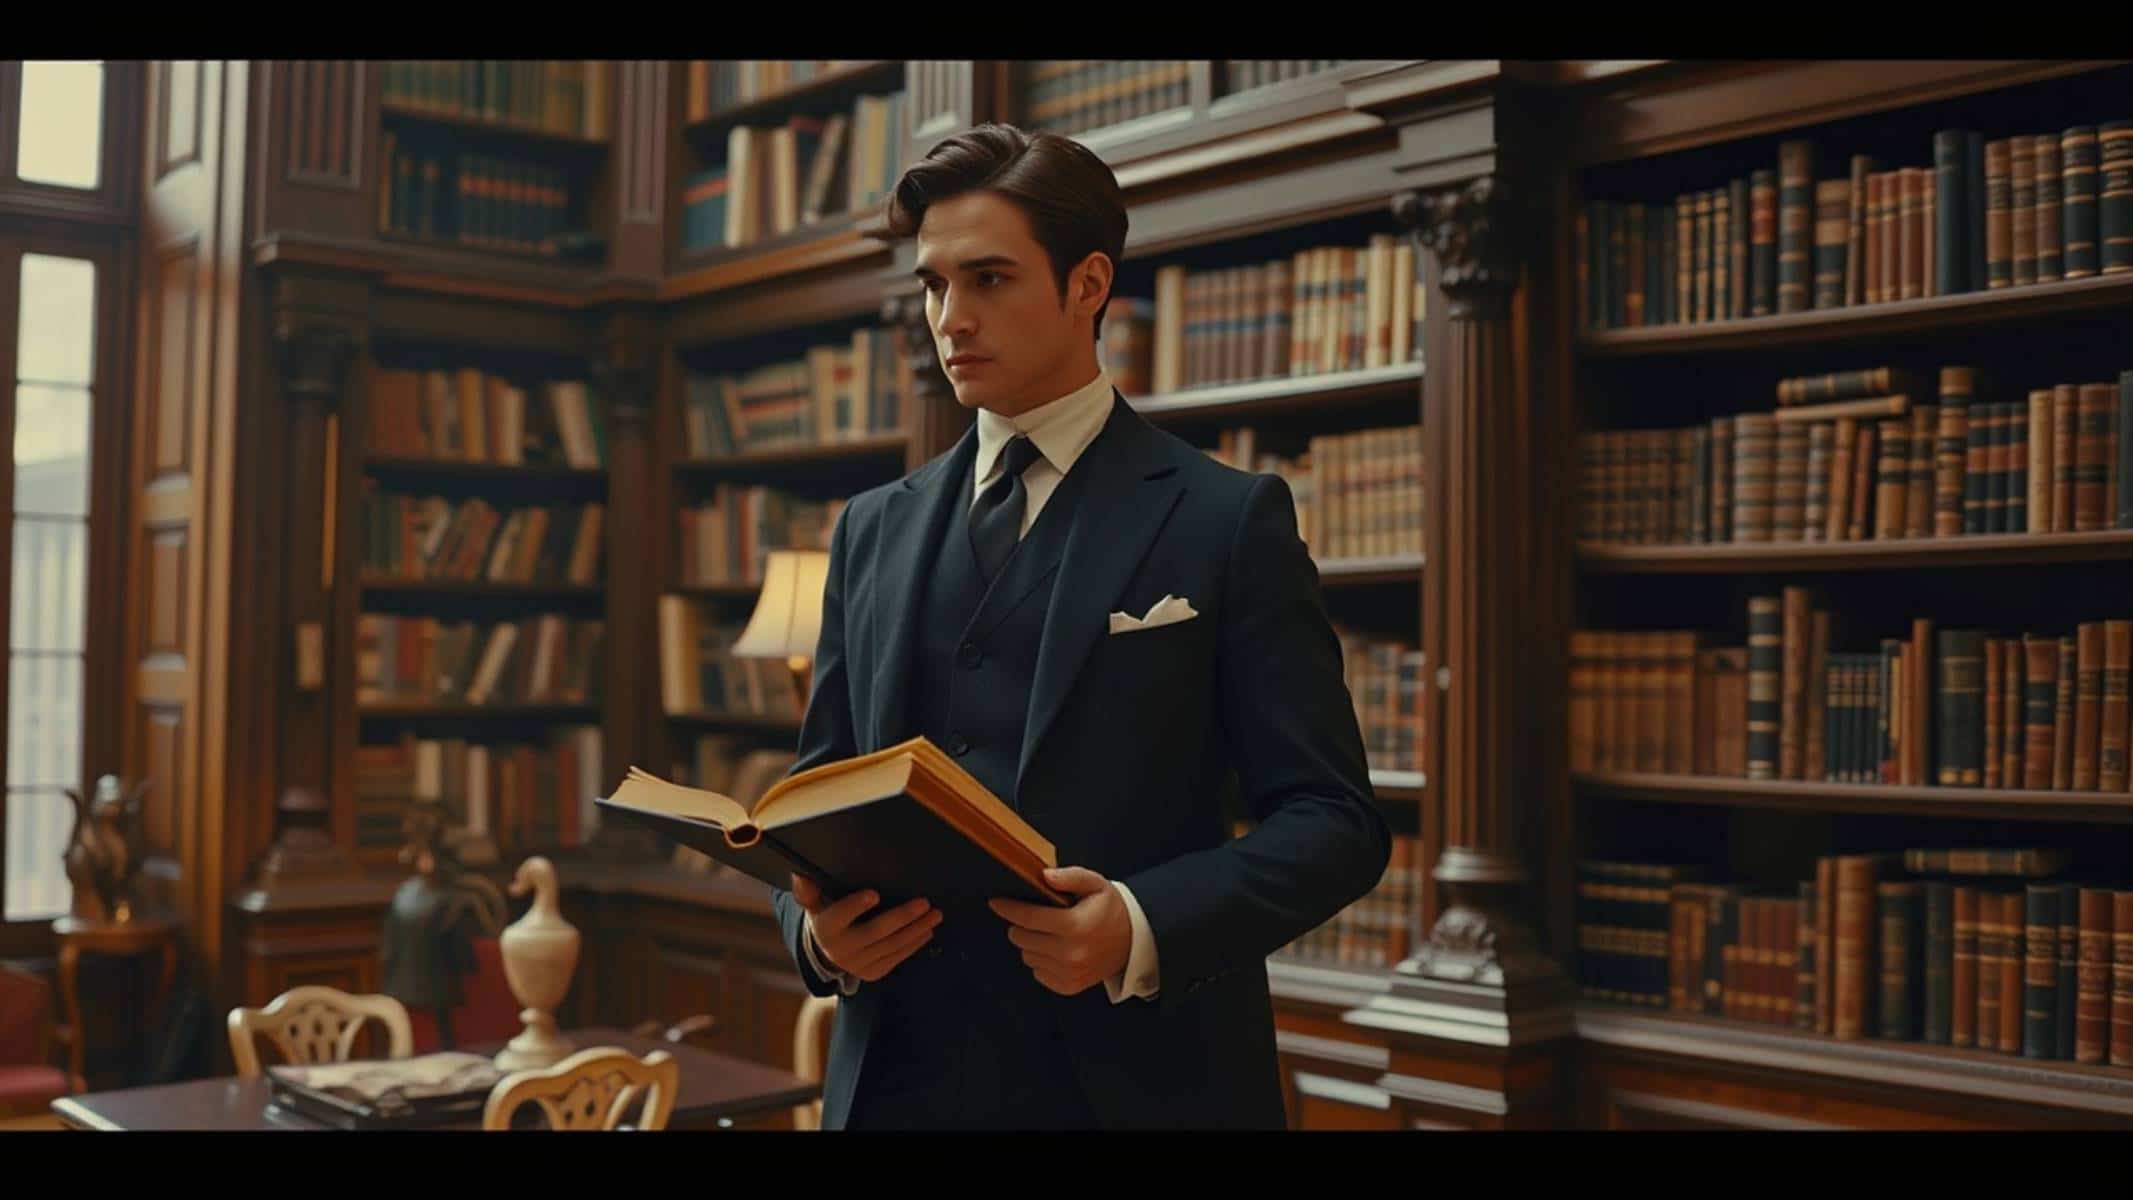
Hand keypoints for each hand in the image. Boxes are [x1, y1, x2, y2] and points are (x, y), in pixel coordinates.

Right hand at [792, 875, 940, 982]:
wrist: (828, 954)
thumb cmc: (826, 918)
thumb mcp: (815, 906)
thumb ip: (809, 892)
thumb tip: (799, 874)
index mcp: (826, 928)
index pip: (839, 916)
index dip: (855, 906)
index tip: (874, 893)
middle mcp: (841, 949)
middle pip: (875, 932)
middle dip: (902, 917)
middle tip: (924, 903)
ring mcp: (859, 964)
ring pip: (892, 946)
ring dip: (916, 930)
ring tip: (935, 914)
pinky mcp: (874, 973)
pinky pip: (897, 958)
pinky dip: (914, 945)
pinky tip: (927, 931)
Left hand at [988, 866, 1131, 996]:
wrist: (1132, 942)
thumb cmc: (1109, 910)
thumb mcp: (1096, 884)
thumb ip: (1070, 877)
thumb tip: (1044, 876)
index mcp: (1075, 925)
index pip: (1028, 918)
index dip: (1008, 908)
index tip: (996, 902)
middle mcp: (1070, 953)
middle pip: (1021, 938)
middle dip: (1020, 925)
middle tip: (1033, 918)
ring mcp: (1069, 973)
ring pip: (1027, 956)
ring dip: (1031, 943)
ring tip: (1049, 933)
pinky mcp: (1068, 986)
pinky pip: (1037, 972)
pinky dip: (1041, 960)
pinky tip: (1056, 950)